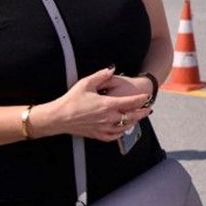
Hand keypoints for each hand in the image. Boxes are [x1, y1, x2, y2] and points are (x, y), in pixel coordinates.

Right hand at [39, 67, 153, 140]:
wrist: (58, 117)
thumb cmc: (70, 100)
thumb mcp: (85, 83)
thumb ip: (100, 76)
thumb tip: (111, 69)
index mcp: (107, 104)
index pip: (130, 102)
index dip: (140, 99)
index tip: (146, 97)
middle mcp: (107, 118)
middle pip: (131, 116)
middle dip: (141, 112)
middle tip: (148, 109)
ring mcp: (102, 127)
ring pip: (124, 127)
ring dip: (133, 122)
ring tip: (138, 118)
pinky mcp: (96, 134)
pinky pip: (112, 136)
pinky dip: (120, 133)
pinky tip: (122, 130)